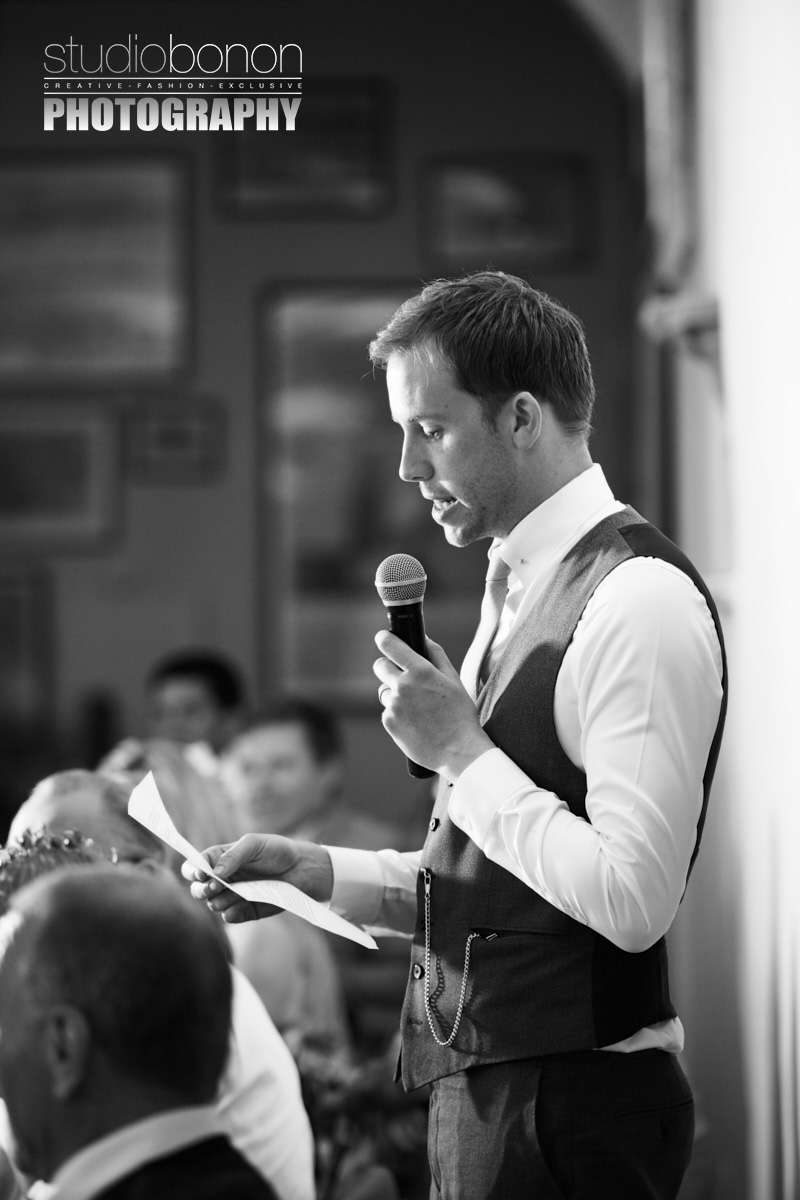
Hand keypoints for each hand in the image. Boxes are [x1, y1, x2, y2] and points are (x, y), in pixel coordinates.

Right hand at [181, 833, 333, 923]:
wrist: (301, 869)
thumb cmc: (277, 851)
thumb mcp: (255, 844)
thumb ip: (233, 856)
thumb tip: (214, 872)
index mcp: (219, 859)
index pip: (194, 866)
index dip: (193, 871)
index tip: (202, 874)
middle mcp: (222, 879)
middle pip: (197, 889)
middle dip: (201, 890)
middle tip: (215, 887)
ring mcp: (232, 896)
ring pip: (212, 904)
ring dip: (219, 900)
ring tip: (238, 892)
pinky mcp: (244, 910)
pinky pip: (229, 917)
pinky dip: (232, 912)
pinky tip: (242, 904)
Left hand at [374, 632, 493, 780]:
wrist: (458, 751)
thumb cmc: (460, 714)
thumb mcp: (453, 680)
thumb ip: (435, 654)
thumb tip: (423, 637)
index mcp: (420, 671)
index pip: (389, 645)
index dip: (384, 638)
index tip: (383, 638)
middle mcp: (403, 686)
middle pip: (380, 665)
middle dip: (388, 667)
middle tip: (402, 676)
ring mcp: (393, 705)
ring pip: (385, 690)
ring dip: (395, 694)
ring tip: (418, 708)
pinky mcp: (388, 722)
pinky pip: (388, 710)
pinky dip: (397, 714)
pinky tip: (415, 722)